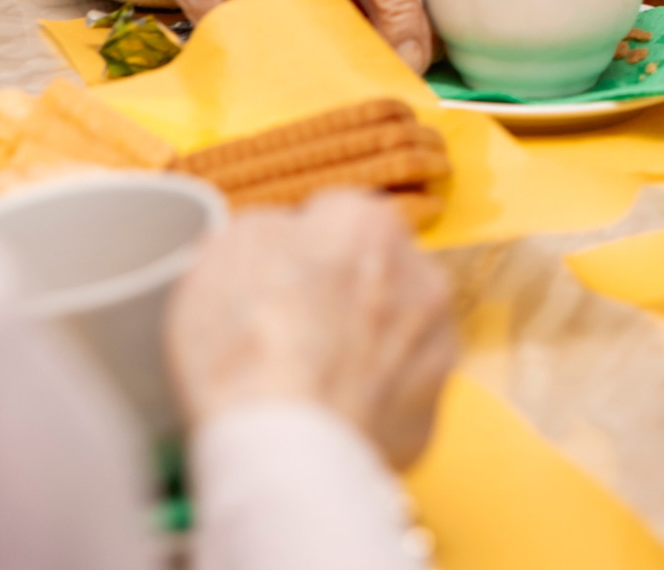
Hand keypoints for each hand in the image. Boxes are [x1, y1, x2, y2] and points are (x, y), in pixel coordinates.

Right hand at [67, 0, 430, 67]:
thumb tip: (399, 15)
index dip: (399, 7)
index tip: (412, 53)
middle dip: (354, 36)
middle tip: (371, 75)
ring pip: (273, 3)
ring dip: (302, 52)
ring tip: (324, 82)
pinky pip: (223, 17)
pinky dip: (249, 49)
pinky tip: (269, 68)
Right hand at [165, 190, 457, 466]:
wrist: (282, 446)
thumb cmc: (247, 343)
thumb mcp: (228, 246)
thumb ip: (271, 228)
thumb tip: (283, 238)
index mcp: (368, 222)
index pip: (334, 216)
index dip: (297, 249)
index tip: (276, 277)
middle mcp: (420, 275)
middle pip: (375, 274)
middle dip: (342, 295)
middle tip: (291, 331)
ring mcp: (435, 348)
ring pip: (394, 334)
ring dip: (363, 349)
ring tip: (309, 381)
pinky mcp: (428, 416)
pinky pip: (394, 399)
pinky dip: (367, 406)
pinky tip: (327, 418)